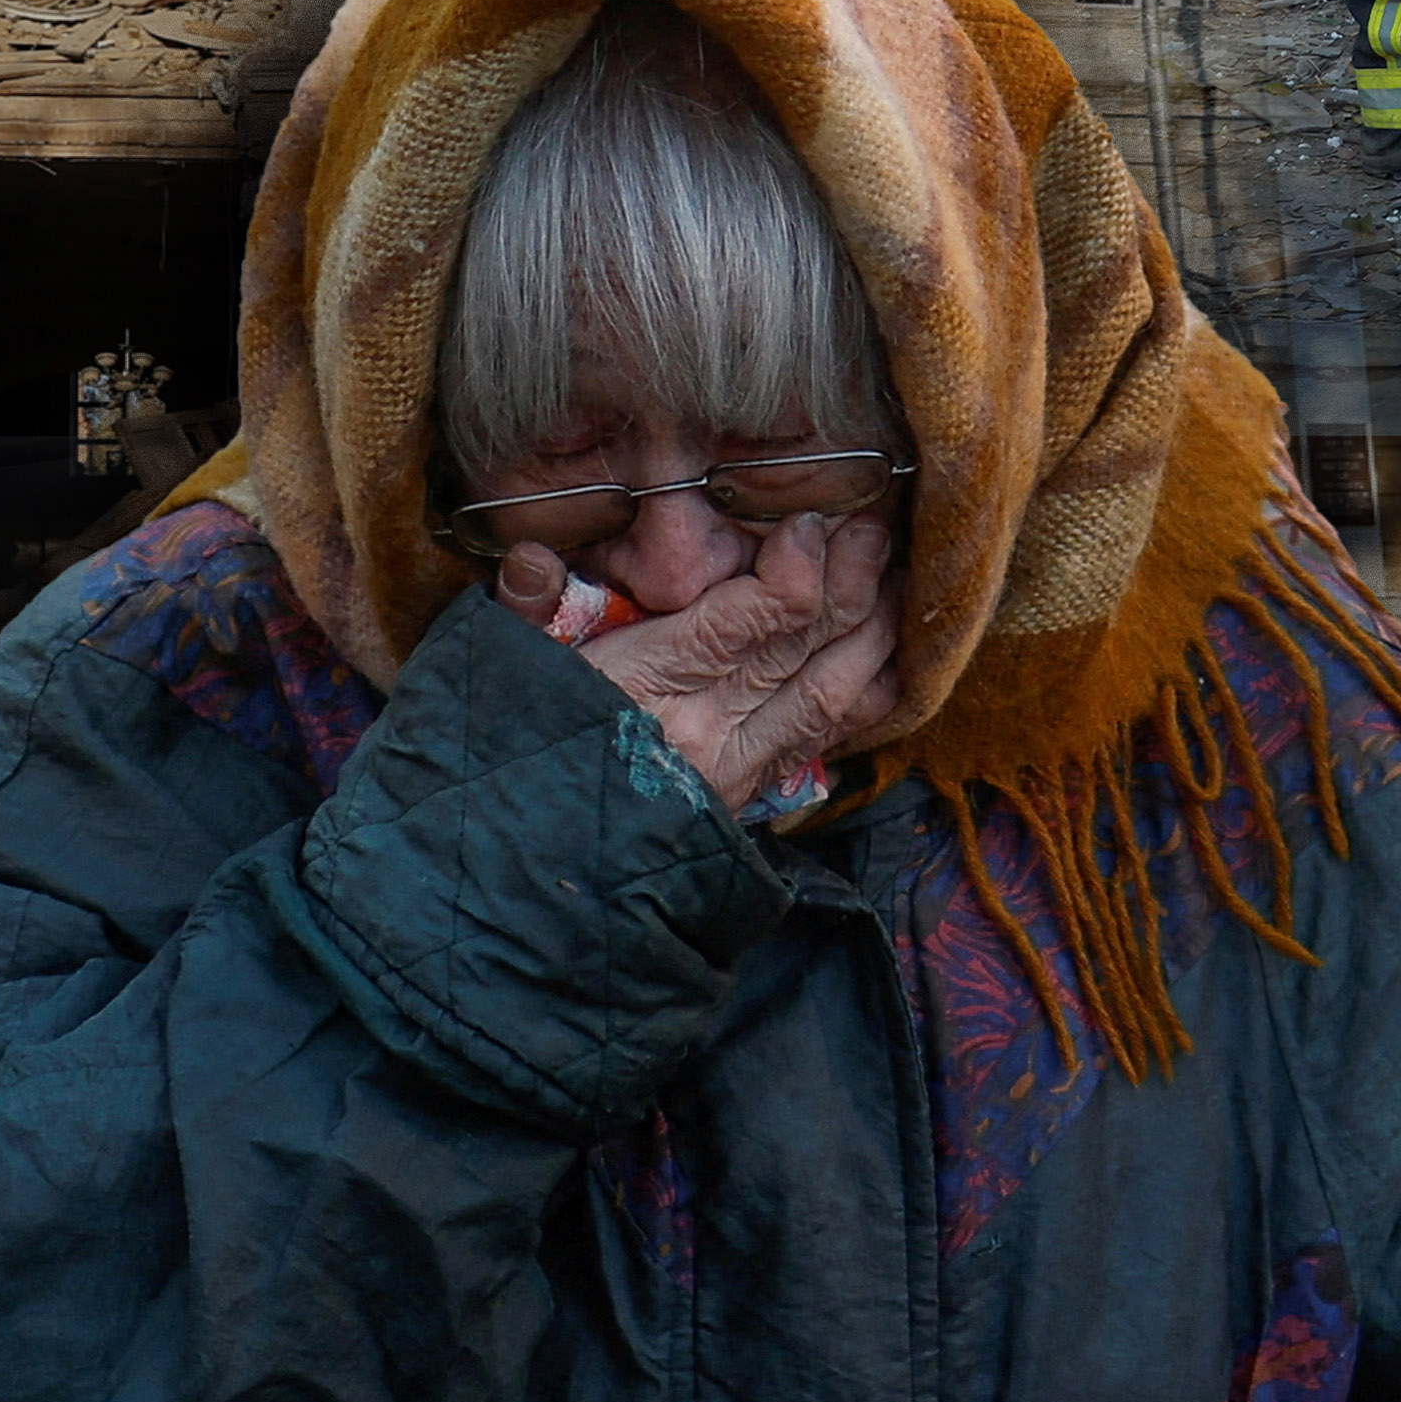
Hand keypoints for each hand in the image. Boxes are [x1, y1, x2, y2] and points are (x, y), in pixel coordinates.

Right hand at [507, 511, 906, 812]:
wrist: (518, 877)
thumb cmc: (506, 761)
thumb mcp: (505, 673)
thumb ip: (526, 610)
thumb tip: (532, 558)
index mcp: (645, 688)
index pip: (749, 621)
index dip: (795, 568)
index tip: (807, 524)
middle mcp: (705, 733)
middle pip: (805, 650)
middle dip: (852, 584)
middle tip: (875, 529)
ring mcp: (733, 772)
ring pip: (831, 697)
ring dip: (874, 635)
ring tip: (895, 581)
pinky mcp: (744, 799)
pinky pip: (824, 739)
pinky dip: (864, 695)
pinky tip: (884, 659)